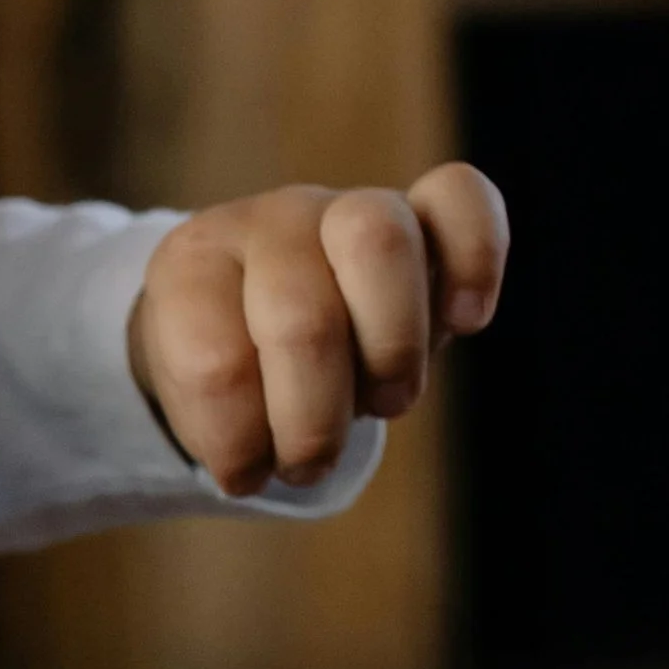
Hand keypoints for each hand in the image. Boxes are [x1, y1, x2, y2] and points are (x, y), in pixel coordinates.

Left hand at [127, 165, 509, 495]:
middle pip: (302, 320)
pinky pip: (462, 197)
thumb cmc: (237, 372)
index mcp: (193, 267)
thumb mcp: (203, 405)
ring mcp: (345, 206)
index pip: (214, 364)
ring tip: (384, 403)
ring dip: (391, 353)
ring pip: (379, 244)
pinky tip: (464, 320)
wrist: (267, 316)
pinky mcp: (421, 213)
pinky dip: (476, 259)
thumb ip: (225, 429)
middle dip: (313, 422)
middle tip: (311, 458)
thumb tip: (254, 469)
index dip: (237, 442)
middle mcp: (270, 222)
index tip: (242, 472)